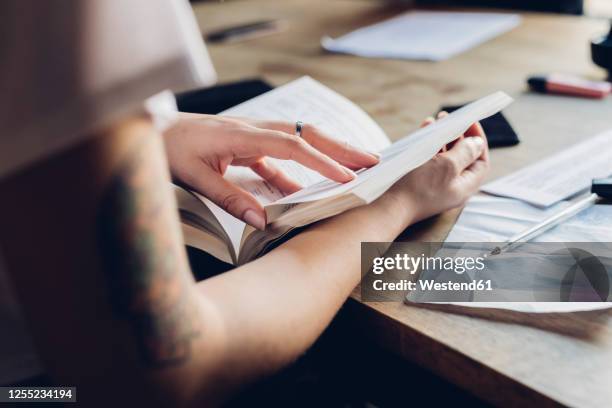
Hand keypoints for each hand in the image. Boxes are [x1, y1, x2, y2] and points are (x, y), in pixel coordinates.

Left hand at [164, 113, 378, 228]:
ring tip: (352, 173)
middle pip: (306, 134)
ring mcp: (251, 136)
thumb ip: (230, 199)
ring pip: (298, 141)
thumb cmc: (166, 149)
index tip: (347, 177)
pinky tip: (306, 190)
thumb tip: (264, 222)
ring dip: (327, 155)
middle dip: (341, 148)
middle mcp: (252, 129)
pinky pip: (280, 157)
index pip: (293, 146)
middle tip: (372, 162)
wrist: (147, 130)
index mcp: (241, 135)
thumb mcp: (194, 178)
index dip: (322, 162)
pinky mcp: (246, 145)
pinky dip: (298, 172)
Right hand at [386, 114, 488, 223]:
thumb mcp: (447, 165)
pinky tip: (423, 134)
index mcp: (465, 186)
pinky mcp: (420, 184)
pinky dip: (429, 146)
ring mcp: (436, 186)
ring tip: (435, 122)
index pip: (481, 161)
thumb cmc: (419, 188)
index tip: (470, 122)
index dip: (478, 140)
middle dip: (458, 136)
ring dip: (442, 139)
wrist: (390, 207)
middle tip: (450, 119)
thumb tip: (477, 143)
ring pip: (445, 158)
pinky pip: (430, 162)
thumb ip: (465, 152)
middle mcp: (453, 187)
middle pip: (463, 158)